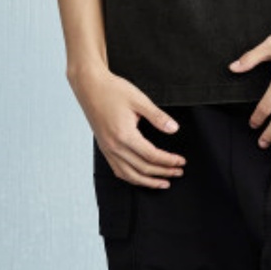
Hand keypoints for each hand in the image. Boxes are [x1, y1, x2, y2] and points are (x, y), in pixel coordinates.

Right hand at [71, 64, 185, 187]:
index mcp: (124, 135)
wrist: (89, 86)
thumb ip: (157, 117)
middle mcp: (114, 146)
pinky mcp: (104, 148)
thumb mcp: (139, 100)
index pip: (152, 156)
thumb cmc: (112, 90)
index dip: (168, 161)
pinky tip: (141, 178)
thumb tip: (174, 129)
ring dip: (148, 181)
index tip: (181, 161)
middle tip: (178, 172)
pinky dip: (132, 178)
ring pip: (129, 175)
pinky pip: (118, 170)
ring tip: (163, 183)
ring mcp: (107, 149)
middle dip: (163, 173)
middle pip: (143, 168)